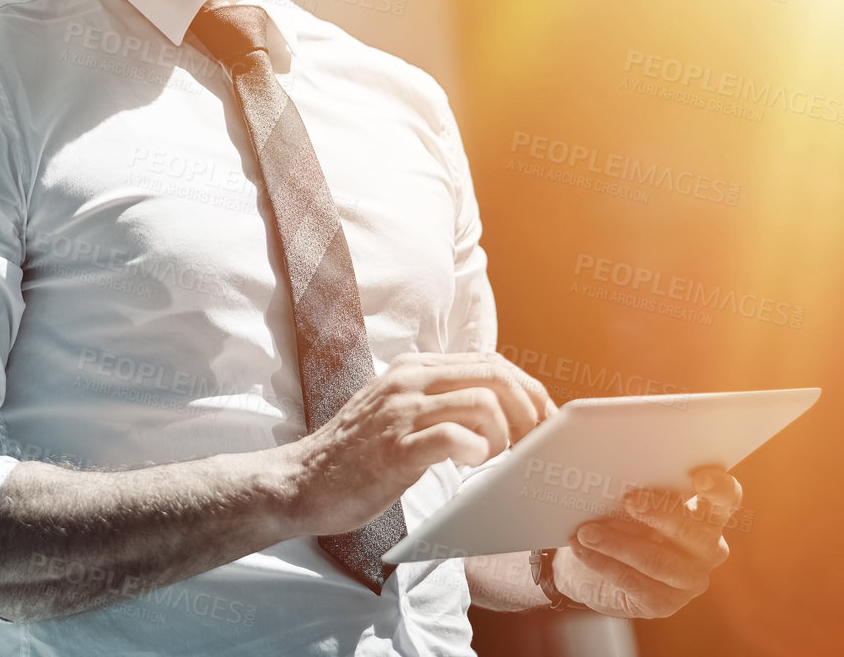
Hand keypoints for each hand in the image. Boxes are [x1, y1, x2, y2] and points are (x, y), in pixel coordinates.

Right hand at [281, 351, 556, 538]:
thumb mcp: (395, 411)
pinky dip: (477, 450)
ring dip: (505, 433)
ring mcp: (401, 413)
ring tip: (495, 457)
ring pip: (483, 401)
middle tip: (534, 442)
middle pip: (494, 375)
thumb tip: (496, 406)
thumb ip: (435, 400)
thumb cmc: (354, 456)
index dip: (526, 388)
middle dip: (529, 409)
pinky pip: (455, 437)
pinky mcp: (396, 449)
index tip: (542, 418)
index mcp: (412, 370)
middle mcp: (408, 382)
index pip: (489, 362)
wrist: (301, 482)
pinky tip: (471, 465)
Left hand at [552, 465, 740, 617]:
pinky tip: (583, 551)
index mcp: (705, 514)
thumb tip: (614, 476)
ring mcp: (690, 579)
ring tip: (587, 532)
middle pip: (693, 531)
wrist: (586, 565)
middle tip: (629, 500)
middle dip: (661, 513)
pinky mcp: (665, 603)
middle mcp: (707, 548)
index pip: (726, 499)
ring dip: (619, 544)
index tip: (701, 478)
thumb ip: (634, 489)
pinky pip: (635, 583)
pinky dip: (604, 564)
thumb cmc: (614, 520)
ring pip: (660, 562)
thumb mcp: (625, 500)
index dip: (720, 488)